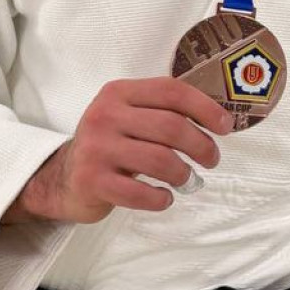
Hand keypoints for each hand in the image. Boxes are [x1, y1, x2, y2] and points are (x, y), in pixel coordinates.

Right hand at [1, 77, 233, 225]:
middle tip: (211, 159)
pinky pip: (140, 193)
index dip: (205, 108)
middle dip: (201, 145)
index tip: (225, 127)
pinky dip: (161, 198)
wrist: (63, 178)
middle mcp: (105, 115)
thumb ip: (164, 111)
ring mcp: (96, 148)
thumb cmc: (111, 145)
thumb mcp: (130, 116)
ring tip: (185, 179)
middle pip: (171, 126)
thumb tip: (219, 120)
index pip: (172, 91)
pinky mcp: (92, 180)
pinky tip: (164, 197)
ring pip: (161, 160)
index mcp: (119, 92)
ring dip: (183, 173)